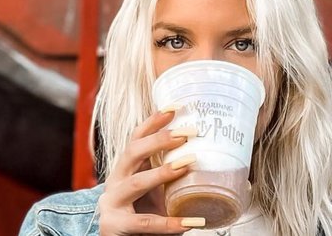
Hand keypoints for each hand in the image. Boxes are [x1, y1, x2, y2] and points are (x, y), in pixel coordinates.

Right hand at [97, 108, 202, 234]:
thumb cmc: (141, 216)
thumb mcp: (157, 194)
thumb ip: (174, 180)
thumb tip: (219, 168)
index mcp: (126, 169)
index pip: (136, 138)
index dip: (153, 121)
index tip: (176, 107)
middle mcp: (115, 181)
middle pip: (133, 152)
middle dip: (159, 140)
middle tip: (188, 133)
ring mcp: (112, 203)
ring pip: (136, 182)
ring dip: (162, 172)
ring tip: (186, 165)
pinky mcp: (114, 225)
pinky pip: (145, 223)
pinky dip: (170, 223)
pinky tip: (191, 223)